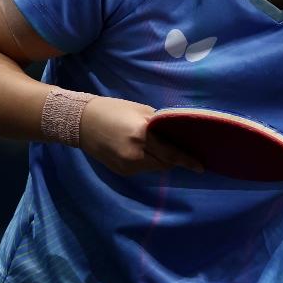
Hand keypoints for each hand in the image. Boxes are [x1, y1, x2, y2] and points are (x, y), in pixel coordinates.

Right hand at [78, 96, 203, 175]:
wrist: (81, 122)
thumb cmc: (115, 110)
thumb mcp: (142, 111)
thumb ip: (160, 125)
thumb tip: (177, 136)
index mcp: (142, 135)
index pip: (171, 153)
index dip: (187, 160)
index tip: (201, 167)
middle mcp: (136, 154)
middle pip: (165, 163)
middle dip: (173, 158)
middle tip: (176, 148)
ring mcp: (127, 165)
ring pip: (154, 168)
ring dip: (160, 160)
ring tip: (154, 145)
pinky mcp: (121, 171)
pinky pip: (142, 169)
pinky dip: (147, 162)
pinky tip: (140, 150)